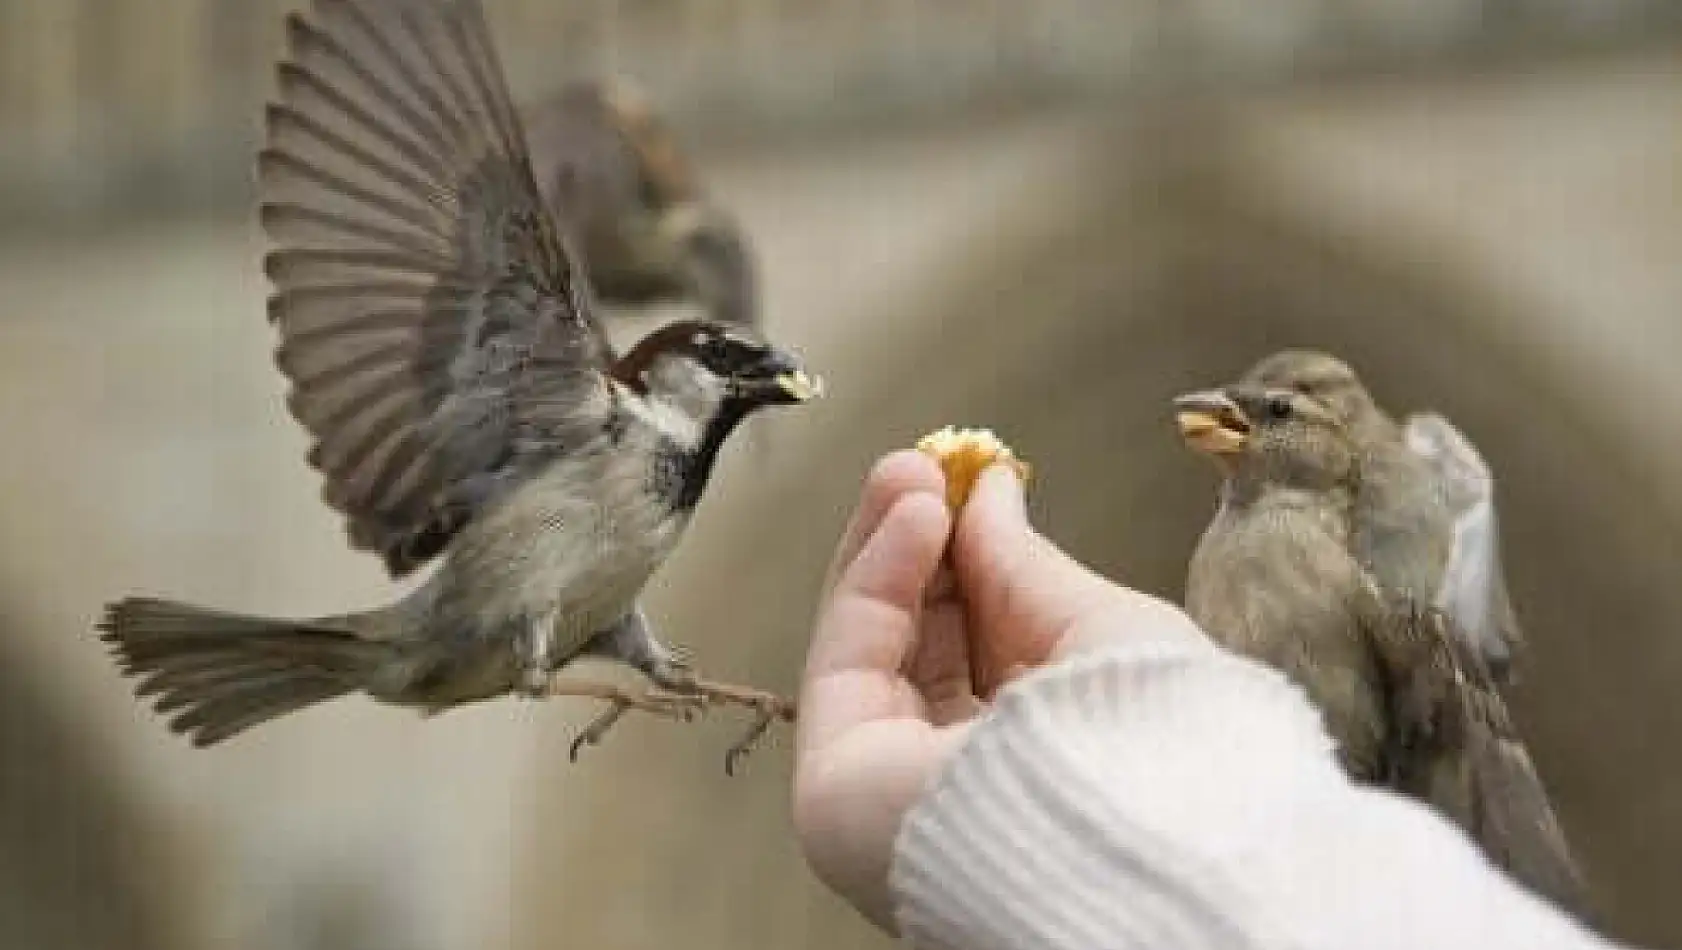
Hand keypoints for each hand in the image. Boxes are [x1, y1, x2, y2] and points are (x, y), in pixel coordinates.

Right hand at [792, 450, 1206, 930]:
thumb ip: (1021, 563)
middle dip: (917, 546)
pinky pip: (846, 661)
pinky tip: (910, 514)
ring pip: (870, 647)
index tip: (969, 483)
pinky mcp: (840, 785)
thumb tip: (989, 490)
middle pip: (915, 646)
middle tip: (926, 465)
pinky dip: (870, 578)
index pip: (980, 651)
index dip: (966, 562)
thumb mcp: (1097, 628)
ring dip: (886, 549)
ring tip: (914, 473)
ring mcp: (895, 787)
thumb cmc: (1155, 744)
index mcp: (1035, 760)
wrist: (1136, 832)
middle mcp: (960, 782)